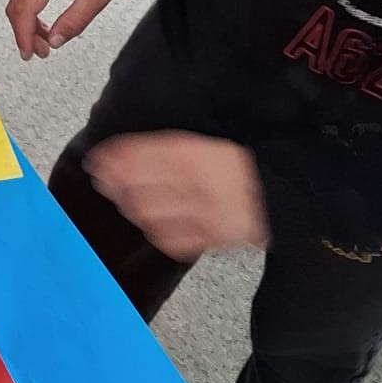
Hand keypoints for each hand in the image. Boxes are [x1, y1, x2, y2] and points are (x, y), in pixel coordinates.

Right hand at [6, 0, 127, 59]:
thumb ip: (75, 21)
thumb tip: (54, 41)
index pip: (26, 8)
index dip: (24, 35)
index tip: (29, 53)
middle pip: (17, 7)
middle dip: (24, 34)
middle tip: (41, 52)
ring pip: (18, 3)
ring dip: (27, 26)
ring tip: (44, 43)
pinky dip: (30, 15)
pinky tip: (43, 27)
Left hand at [89, 132, 267, 259]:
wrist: (282, 193)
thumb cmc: (244, 164)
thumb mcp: (209, 145)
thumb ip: (173, 150)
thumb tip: (130, 153)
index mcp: (198, 156)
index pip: (148, 155)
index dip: (119, 157)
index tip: (99, 158)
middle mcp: (196, 183)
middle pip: (144, 185)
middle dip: (117, 182)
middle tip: (101, 178)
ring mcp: (203, 213)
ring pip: (154, 212)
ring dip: (131, 205)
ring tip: (121, 198)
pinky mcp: (211, 236)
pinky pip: (174, 237)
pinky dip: (156, 229)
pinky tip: (148, 221)